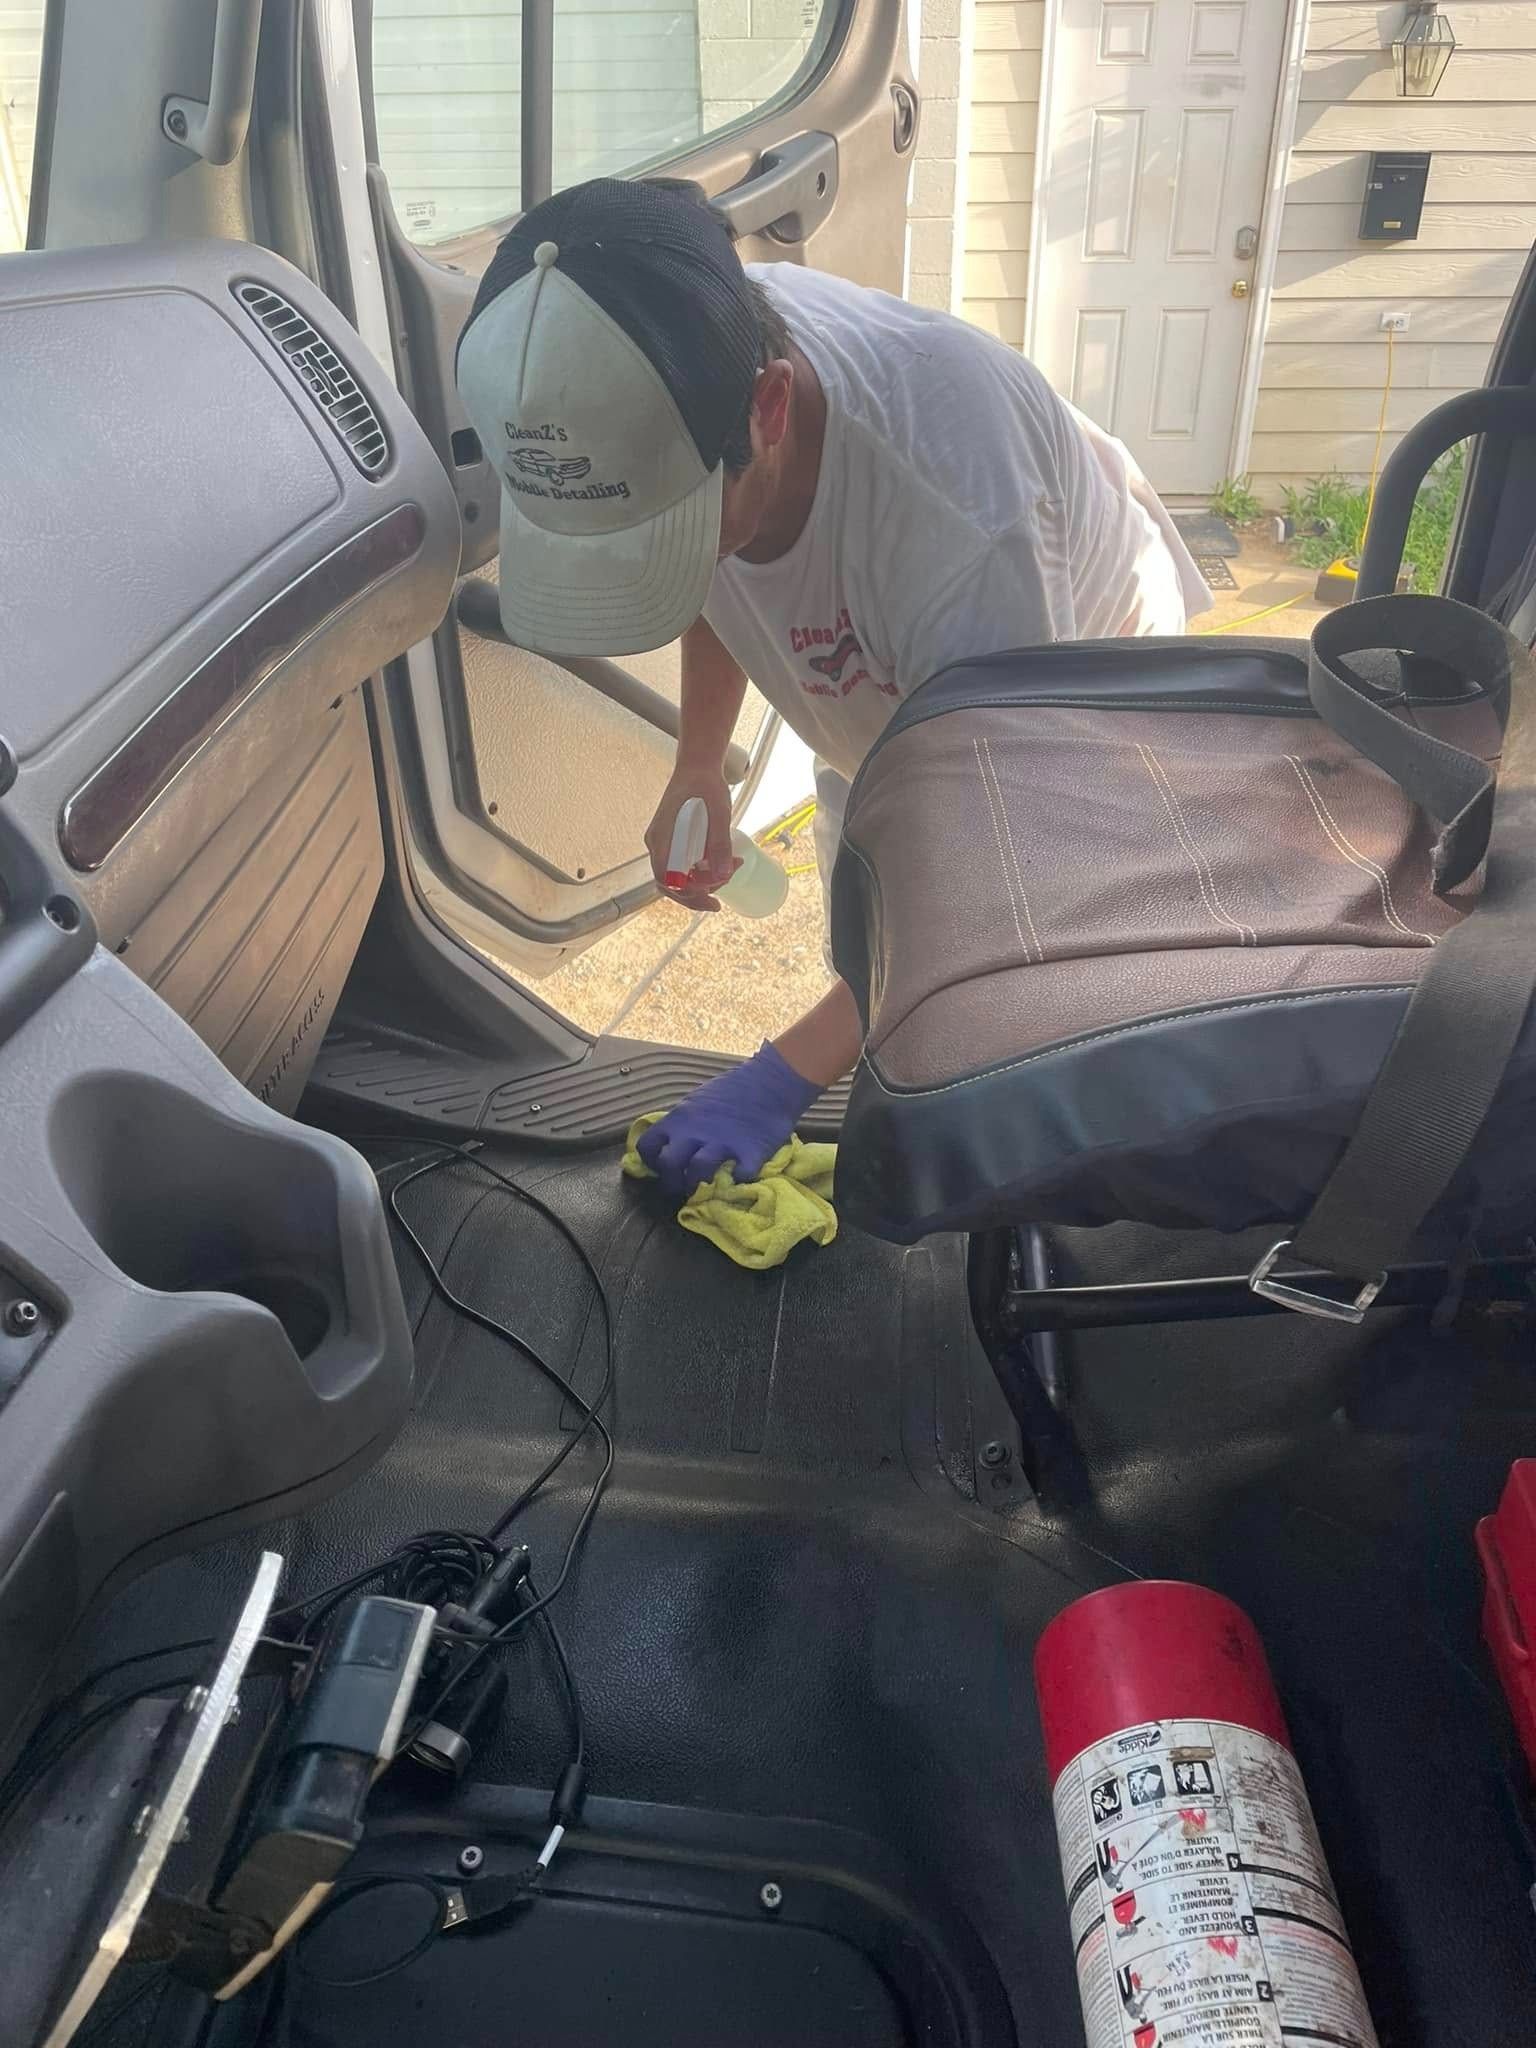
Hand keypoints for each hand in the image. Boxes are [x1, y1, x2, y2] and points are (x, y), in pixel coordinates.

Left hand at [636, 1042, 822, 1195]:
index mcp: (680, 1118)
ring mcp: (722, 1144)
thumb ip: (683, 1123)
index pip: (647, 1146)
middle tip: (682, 1185)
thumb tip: (672, 1143)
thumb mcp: (697, 1101)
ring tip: (705, 1187)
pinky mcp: (749, 1153)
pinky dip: (738, 1181)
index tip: (661, 1166)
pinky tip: (739, 1177)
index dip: (651, 1161)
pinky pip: (739, 1177)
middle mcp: (695, 1132)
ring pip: (697, 1173)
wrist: (771, 1081)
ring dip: (698, 1185)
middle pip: (668, 1165)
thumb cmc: (733, 1089)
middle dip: (671, 1181)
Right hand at [645, 761, 738, 911]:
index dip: (686, 892)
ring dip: (702, 885)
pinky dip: (700, 875)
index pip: (664, 878)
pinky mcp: (674, 843)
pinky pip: (682, 868)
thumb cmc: (706, 783)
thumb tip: (722, 875)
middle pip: (669, 884)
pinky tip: (721, 869)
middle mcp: (658, 844)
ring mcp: (664, 844)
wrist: (698, 766)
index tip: (711, 890)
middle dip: (696, 895)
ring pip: (677, 879)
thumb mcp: (718, 811)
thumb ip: (719, 842)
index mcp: (661, 836)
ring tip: (730, 869)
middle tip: (722, 893)